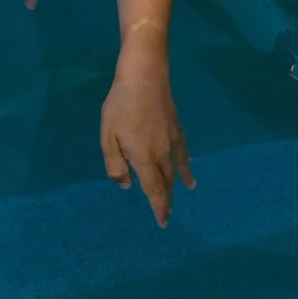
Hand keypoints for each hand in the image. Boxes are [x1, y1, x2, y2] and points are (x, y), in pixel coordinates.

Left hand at [101, 39, 194, 227]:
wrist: (144, 75)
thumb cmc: (121, 106)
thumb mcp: (108, 138)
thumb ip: (116, 165)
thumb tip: (127, 185)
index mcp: (144, 159)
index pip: (154, 190)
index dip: (159, 208)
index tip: (164, 223)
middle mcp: (163, 153)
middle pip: (167, 181)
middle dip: (168, 197)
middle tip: (169, 212)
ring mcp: (172, 139)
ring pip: (178, 166)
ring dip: (180, 180)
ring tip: (189, 188)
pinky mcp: (176, 125)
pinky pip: (184, 150)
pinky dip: (187, 160)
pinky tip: (189, 161)